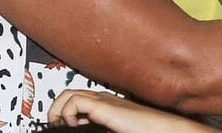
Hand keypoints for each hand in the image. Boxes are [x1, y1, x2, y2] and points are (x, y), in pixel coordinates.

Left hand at [49, 90, 213, 132]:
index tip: (61, 126)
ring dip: (58, 111)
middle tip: (56, 125)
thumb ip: (104, 128)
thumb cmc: (149, 130)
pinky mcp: (104, 106)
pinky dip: (67, 113)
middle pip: (69, 92)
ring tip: (61, 125)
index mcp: (107, 104)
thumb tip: (87, 130)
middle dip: (56, 109)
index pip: (78, 99)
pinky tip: (75, 125)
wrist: (166, 129)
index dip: (64, 112)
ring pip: (67, 94)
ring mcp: (104, 100)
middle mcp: (104, 98)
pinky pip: (74, 102)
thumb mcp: (118, 129)